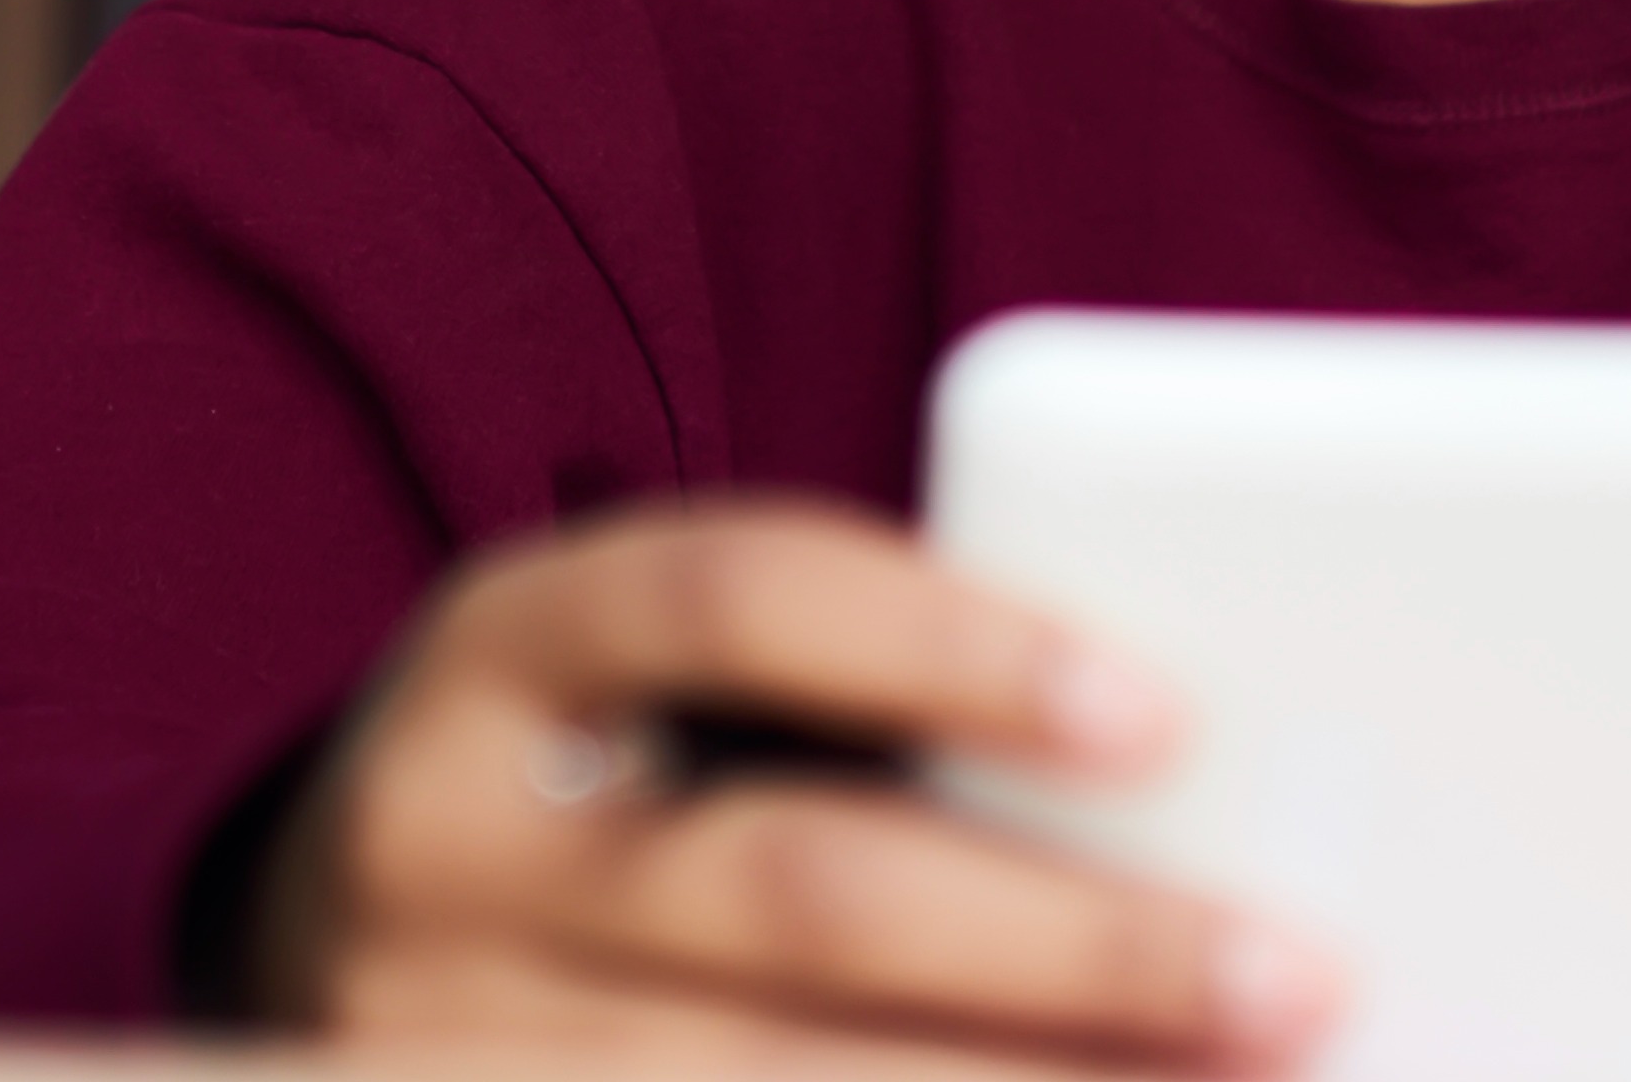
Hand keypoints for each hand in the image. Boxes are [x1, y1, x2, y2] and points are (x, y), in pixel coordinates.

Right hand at [250, 493, 1345, 1071]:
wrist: (329, 963)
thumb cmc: (612, 798)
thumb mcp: (668, 699)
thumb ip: (875, 716)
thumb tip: (1211, 792)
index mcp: (508, 645)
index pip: (731, 594)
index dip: (946, 644)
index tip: (1163, 715)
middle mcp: (442, 840)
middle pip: (794, 887)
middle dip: (1074, 945)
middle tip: (1300, 979)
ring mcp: (433, 1038)